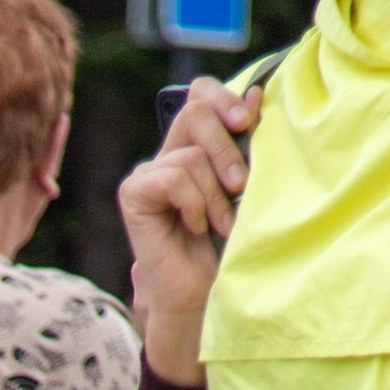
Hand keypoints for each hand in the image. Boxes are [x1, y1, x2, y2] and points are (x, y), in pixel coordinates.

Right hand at [119, 79, 261, 385]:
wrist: (204, 295)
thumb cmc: (228, 246)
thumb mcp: (245, 186)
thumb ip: (245, 141)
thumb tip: (255, 94)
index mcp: (193, 146)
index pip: (199, 95)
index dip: (222, 98)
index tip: (248, 122)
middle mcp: (167, 155)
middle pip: (195, 112)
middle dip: (227, 148)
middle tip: (241, 186)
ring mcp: (147, 174)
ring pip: (190, 155)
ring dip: (216, 195)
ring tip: (220, 225)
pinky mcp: (134, 194)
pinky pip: (174, 178)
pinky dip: (195, 204)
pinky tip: (194, 228)